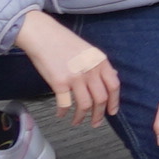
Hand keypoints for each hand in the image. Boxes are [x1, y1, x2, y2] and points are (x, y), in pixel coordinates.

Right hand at [15, 10, 119, 125]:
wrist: (43, 35)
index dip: (114, 102)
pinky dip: (63, 112)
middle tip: (95, 123)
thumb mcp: (88, 51)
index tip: (112, 112)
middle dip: (99, 114)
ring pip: (84, 105)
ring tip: (77, 121)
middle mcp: (91, 70)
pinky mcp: (60, 83)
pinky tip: (61, 114)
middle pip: (101, 99)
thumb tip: (113, 76)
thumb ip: (100, 65)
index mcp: (100, 61)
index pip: (114, 86)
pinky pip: (65, 104)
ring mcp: (76, 77)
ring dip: (81, 117)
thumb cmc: (64, 42)